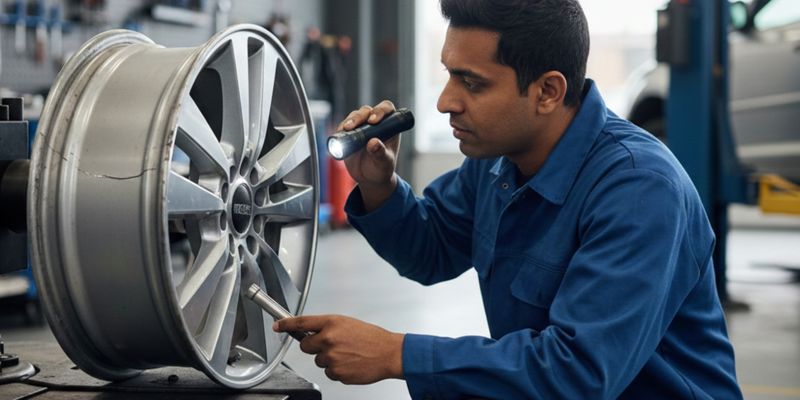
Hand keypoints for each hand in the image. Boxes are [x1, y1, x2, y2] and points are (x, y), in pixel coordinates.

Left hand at [274, 315, 404, 383]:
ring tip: (347, 354)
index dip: (286, 324)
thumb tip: (312, 333)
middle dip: (315, 347)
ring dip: (329, 359)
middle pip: (306, 346)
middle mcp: (328, 338)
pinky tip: (350, 363)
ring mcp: (331, 357)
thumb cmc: (371, 338)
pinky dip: (337, 370)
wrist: (388, 353)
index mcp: (332, 323)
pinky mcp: (336, 372)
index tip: (277, 326)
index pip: (302, 323)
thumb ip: (328, 327)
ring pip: (318, 360)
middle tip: (332, 345)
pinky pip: (328, 372)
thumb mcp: (348, 324)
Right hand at [337, 101, 399, 210]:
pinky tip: (339, 133)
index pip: (386, 109)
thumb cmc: (382, 169)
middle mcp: (375, 124)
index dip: (380, 110)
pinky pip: (344, 127)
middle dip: (359, 116)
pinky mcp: (350, 134)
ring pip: (355, 116)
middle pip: (367, 111)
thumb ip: (380, 153)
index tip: (373, 121)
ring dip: (350, 121)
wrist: (369, 178)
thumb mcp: (384, 163)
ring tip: (346, 129)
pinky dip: (341, 129)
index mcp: (389, 126)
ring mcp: (361, 128)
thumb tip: (373, 143)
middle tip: (354, 126)